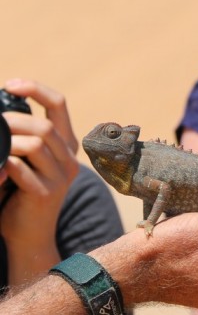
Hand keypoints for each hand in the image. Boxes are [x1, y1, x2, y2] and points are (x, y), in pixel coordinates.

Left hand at [0, 79, 79, 283]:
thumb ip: (22, 137)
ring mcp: (60, 177)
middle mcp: (69, 158)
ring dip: (7, 142)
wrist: (28, 235)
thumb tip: (1, 115)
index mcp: (65, 144)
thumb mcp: (28, 159)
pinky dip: (2, 165)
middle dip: (12, 121)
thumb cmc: (20, 192)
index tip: (10, 85)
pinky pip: (20, 169)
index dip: (35, 88)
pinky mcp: (45, 193)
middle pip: (44, 125)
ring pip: (35, 144)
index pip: (58, 104)